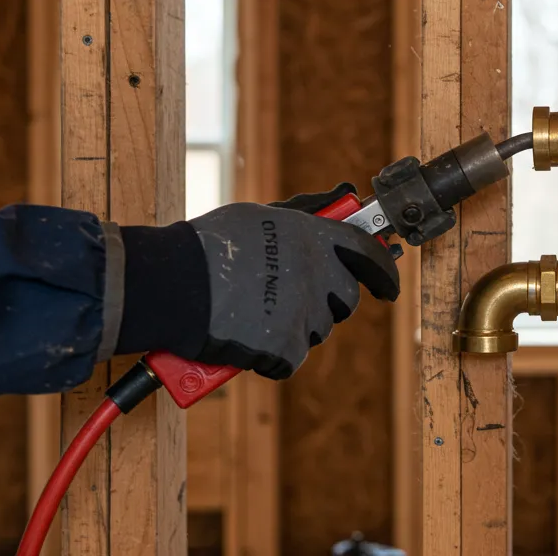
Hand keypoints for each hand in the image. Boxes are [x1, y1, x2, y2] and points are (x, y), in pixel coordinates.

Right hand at [113, 183, 398, 379]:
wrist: (169, 284)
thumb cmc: (208, 247)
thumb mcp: (260, 216)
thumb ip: (307, 213)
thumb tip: (346, 198)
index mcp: (314, 237)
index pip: (368, 253)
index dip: (383, 270)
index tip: (388, 285)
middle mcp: (317, 274)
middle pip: (346, 298)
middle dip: (328, 302)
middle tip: (294, 300)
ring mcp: (303, 313)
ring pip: (317, 329)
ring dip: (295, 326)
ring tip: (253, 312)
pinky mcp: (284, 348)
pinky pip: (288, 358)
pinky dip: (269, 355)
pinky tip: (243, 338)